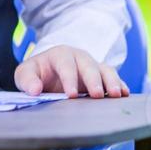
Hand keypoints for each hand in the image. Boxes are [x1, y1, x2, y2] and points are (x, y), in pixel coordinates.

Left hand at [14, 45, 129, 98]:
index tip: (70, 95)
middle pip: (89, 66)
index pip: (66, 64)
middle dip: (93, 80)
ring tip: (117, 94)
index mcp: (60, 54)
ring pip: (105, 69)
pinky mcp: (101, 77)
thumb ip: (27, 80)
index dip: (69, 79)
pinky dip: (120, 84)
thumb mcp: (25, 73)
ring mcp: (92, 66)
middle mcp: (79, 57)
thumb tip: (34, 90)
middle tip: (97, 95)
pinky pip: (113, 78)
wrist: (48, 71)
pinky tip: (125, 94)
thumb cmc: (38, 73)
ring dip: (112, 81)